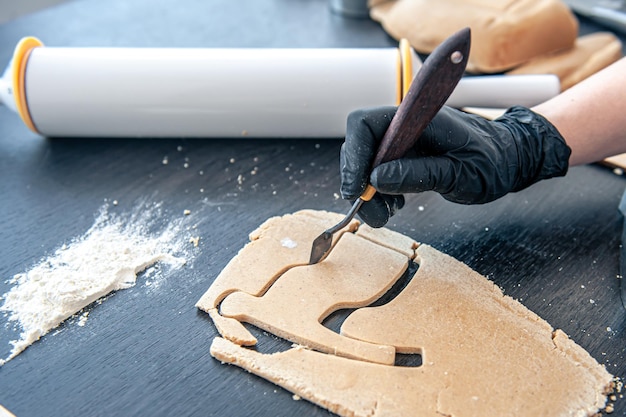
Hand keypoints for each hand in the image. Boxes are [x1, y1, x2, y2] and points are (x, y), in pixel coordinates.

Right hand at [340, 105, 570, 227]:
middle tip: (370, 211)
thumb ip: (419, 174)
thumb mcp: (460, 174)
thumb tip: (377, 180)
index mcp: (417, 119)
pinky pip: (379, 169)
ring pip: (367, 161)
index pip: (365, 124)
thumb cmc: (493, 161)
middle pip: (360, 144)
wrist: (511, 158)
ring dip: (368, 191)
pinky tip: (393, 205)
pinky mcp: (405, 154)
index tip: (355, 189)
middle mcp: (404, 125)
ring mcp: (403, 140)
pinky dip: (379, 191)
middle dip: (359, 180)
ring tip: (386, 213)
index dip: (353, 156)